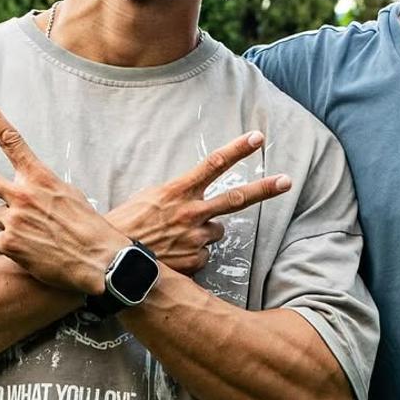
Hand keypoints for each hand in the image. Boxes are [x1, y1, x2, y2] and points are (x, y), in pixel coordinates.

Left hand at [0, 98, 122, 294]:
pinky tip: (33, 251)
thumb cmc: (88, 227)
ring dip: (12, 224)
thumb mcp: (69, 195)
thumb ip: (43, 187)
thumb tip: (30, 189)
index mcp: (39, 178)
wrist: (99, 261)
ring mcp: (12, 219)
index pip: (13, 142)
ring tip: (37, 236)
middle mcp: (22, 195)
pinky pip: (0, 240)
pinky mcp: (8, 243)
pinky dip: (14, 247)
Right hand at [104, 131, 291, 275]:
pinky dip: (192, 257)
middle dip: (265, 188)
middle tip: (287, 180)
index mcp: (178, 191)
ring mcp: (196, 238)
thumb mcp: (147, 198)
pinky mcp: (195, 261)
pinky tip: (172, 257)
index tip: (257, 137)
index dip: (237, 150)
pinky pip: (203, 257)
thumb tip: (192, 197)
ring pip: (215, 232)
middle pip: (237, 198)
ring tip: (175, 239)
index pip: (213, 164)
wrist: (112, 261)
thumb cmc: (125, 226)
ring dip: (202, 234)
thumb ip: (176, 195)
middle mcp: (192, 212)